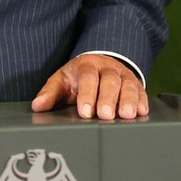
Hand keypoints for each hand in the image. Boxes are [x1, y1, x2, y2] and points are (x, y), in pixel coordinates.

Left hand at [31, 53, 147, 120]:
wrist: (98, 65)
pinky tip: (142, 111)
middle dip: (108, 98)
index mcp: (86, 65)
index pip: (87, 77)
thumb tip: (38, 106)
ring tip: (127, 115)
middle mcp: (107, 68)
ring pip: (128, 85)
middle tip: (105, 115)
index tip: (84, 111)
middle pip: (110, 80)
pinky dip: (143, 101)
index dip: (87, 94)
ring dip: (129, 100)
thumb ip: (50, 93)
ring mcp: (123, 75)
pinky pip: (142, 91)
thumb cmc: (77, 78)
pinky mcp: (136, 84)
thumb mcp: (62, 81)